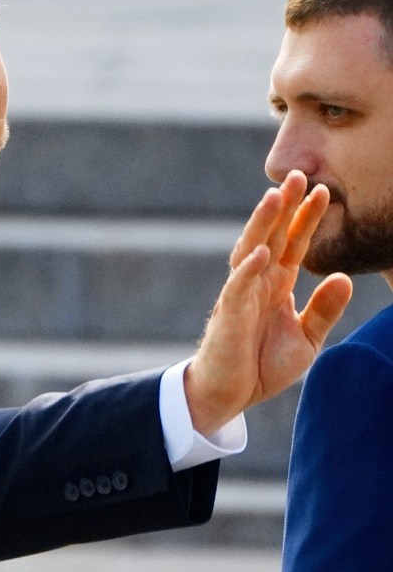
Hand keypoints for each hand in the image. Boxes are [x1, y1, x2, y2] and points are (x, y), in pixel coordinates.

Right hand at [185, 170, 353, 435]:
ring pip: (250, 251)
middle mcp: (257, 283)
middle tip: (298, 175)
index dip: (306, 218)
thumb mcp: (307, 338)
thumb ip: (324, 309)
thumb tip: (343, 277)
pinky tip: (261, 250)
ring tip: (274, 198)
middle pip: (270, 236)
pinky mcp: (228, 315)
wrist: (229, 396)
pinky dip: (248, 268)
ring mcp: (240, 296)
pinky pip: (237, 287)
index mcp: (276, 285)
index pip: (293, 244)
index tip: (323, 191)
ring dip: (261, 224)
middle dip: (284, 207)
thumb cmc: (262, 365)